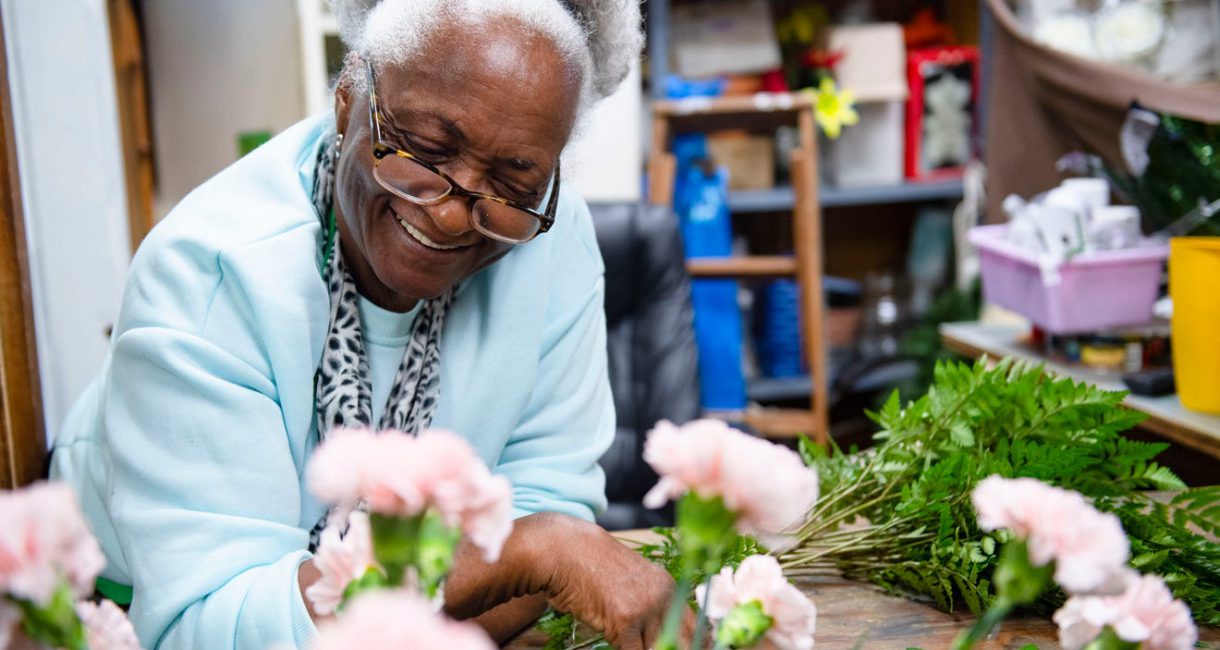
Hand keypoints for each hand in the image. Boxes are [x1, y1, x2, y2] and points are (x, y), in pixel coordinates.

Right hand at [542, 516, 696, 649]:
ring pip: (657, 649)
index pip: (695, 628)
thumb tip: (665, 638)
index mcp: (668, 587)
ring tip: (626, 639)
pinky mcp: (625, 620)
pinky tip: (613, 640)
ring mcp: (645, 608)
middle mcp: (663, 597)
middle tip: (653, 647)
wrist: (566, 549)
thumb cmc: (592, 567)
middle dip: (669, 649)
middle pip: (681, 642)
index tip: (693, 649)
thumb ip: (652, 606)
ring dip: (643, 648)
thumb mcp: (632, 582)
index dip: (695, 645)